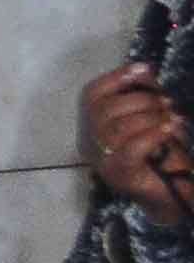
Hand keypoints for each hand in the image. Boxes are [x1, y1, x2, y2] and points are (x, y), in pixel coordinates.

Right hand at [85, 62, 192, 224]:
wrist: (172, 192)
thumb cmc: (161, 154)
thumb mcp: (151, 118)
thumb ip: (144, 97)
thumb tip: (145, 70)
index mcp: (94, 127)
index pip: (91, 95)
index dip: (116, 78)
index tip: (145, 69)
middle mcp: (90, 144)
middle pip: (104, 109)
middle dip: (141, 100)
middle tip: (167, 103)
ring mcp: (101, 161)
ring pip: (118, 128)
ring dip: (150, 117)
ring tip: (172, 118)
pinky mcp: (118, 174)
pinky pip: (131, 148)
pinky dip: (153, 135)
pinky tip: (170, 129)